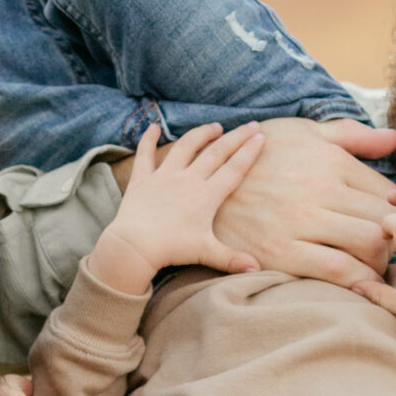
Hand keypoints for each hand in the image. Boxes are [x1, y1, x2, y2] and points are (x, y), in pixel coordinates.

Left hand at [91, 122, 264, 294]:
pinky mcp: (142, 179)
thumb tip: (257, 270)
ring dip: (201, 134)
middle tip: (251, 124)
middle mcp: (188, 180)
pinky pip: (145, 154)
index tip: (261, 136)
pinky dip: (148, 139)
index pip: (233, 169)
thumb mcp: (206, 253)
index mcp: (206, 195)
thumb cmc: (171, 249)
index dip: (249, 152)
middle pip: (216, 152)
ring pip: (185, 147)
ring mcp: (164, 176)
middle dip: (236, 137)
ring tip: (215, 126)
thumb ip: (233, 259)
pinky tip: (153, 127)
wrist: (134, 246)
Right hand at [211, 115, 395, 289]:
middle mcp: (319, 189)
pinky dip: (357, 280)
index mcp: (329, 161)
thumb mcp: (301, 133)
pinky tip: (356, 282)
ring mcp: (300, 222)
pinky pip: (337, 271)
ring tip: (374, 267)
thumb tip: (395, 140)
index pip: (387, 191)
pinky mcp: (281, 252)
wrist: (201, 183)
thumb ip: (350, 136)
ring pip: (370, 246)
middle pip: (385, 221)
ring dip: (381, 262)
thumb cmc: (259, 157)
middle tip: (393, 253)